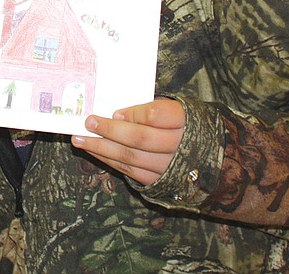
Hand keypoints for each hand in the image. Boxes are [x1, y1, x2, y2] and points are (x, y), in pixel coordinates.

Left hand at [71, 98, 185, 184]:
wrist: (210, 156)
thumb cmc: (182, 123)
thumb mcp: (174, 107)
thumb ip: (150, 106)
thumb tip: (116, 110)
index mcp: (185, 120)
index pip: (158, 115)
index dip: (134, 114)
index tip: (115, 111)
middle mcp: (180, 146)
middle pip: (141, 138)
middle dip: (111, 131)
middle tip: (88, 122)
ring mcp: (170, 167)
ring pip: (132, 157)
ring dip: (101, 148)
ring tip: (79, 139)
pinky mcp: (160, 181)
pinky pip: (130, 171)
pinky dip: (108, 160)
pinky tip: (92, 150)